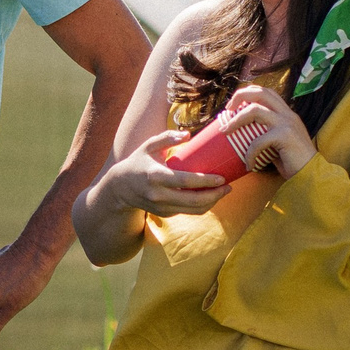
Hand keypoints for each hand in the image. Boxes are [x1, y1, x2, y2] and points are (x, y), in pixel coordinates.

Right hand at [91, 127, 232, 220]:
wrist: (120, 188)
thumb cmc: (138, 162)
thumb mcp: (148, 146)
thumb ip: (166, 137)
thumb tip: (188, 135)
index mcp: (156, 176)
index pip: (186, 181)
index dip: (206, 181)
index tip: (222, 178)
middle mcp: (159, 195)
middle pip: (194, 200)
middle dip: (215, 195)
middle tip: (228, 187)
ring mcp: (162, 207)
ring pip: (193, 210)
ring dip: (212, 203)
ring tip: (223, 192)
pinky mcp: (165, 214)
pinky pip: (188, 212)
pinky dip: (202, 206)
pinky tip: (210, 196)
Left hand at [224, 84, 316, 177]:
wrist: (311, 175)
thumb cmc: (293, 162)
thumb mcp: (278, 143)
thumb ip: (265, 133)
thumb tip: (241, 134)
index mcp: (286, 113)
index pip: (267, 92)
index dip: (248, 93)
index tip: (233, 105)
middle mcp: (288, 114)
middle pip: (261, 92)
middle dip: (240, 96)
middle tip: (227, 109)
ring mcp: (287, 123)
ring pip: (255, 110)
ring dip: (236, 120)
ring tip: (225, 132)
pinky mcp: (285, 136)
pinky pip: (258, 141)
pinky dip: (249, 153)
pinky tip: (248, 164)